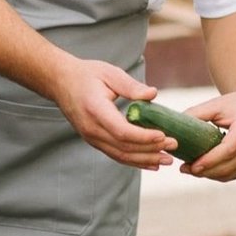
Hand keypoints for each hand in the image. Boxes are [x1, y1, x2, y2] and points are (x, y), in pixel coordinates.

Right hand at [52, 58, 177, 169]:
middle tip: (174, 147)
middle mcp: (92, 128)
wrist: (61, 81)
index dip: (144, 137)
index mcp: (95, 110)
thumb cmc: (87, 74)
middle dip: (151, 150)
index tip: (164, 135)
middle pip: (124, 147)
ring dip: (145, 160)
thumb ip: (131, 86)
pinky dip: (134, 161)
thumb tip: (153, 93)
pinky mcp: (93, 140)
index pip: (122, 131)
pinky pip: (115, 154)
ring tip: (167, 160)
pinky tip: (150, 162)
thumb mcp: (109, 73)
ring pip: (120, 155)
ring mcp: (91, 137)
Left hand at [178, 85, 235, 181]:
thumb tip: (173, 128)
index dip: (209, 160)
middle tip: (184, 168)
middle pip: (229, 166)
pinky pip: (234, 175)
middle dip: (205, 171)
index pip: (228, 150)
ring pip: (230, 174)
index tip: (191, 165)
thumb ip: (196, 114)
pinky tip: (203, 169)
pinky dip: (217, 174)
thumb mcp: (217, 104)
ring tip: (190, 169)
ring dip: (209, 175)